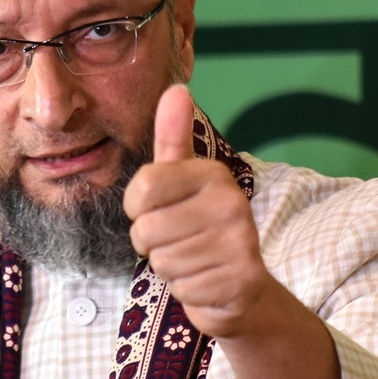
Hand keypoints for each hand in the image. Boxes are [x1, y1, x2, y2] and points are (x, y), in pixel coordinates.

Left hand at [124, 84, 268, 337]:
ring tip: (194, 260)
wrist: (242, 290)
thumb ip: (172, 138)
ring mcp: (239, 242)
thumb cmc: (199, 230)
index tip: (155, 211)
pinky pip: (181, 286)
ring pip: (161, 260)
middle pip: (145, 228)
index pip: (143, 187)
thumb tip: (176, 89)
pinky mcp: (240, 279)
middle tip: (178, 241)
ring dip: (169, 267)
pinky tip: (205, 280)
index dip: (135, 208)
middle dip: (151, 243)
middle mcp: (230, 203)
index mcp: (212, 174)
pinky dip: (185, 290)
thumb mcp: (183, 181)